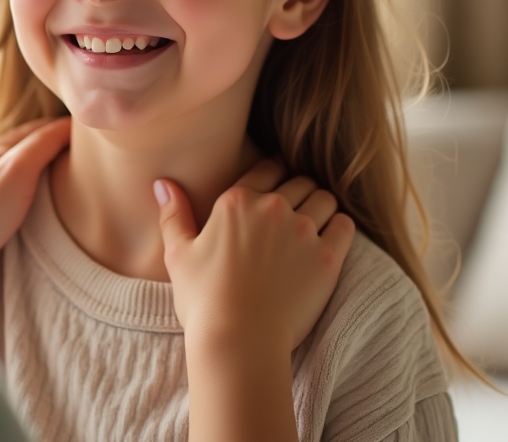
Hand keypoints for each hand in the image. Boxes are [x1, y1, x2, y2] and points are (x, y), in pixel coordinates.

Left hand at [0, 118, 70, 314]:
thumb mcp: (12, 173)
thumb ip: (40, 147)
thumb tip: (68, 124)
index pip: (29, 133)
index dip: (60, 128)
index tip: (89, 129)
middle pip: (20, 157)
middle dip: (50, 151)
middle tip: (85, 151)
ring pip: (17, 189)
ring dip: (41, 184)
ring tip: (71, 182)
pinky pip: (13, 220)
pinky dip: (31, 212)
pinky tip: (44, 219)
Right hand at [156, 162, 353, 441]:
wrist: (237, 340)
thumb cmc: (203, 300)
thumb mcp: (178, 254)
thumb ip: (174, 214)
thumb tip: (162, 183)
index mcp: (237, 201)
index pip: (269, 167)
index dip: (274, 175)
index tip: (275, 188)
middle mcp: (273, 208)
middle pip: (300, 182)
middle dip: (299, 191)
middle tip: (295, 211)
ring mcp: (303, 231)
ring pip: (325, 199)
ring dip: (321, 206)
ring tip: (314, 224)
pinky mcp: (327, 258)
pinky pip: (345, 225)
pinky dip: (340, 226)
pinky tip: (330, 239)